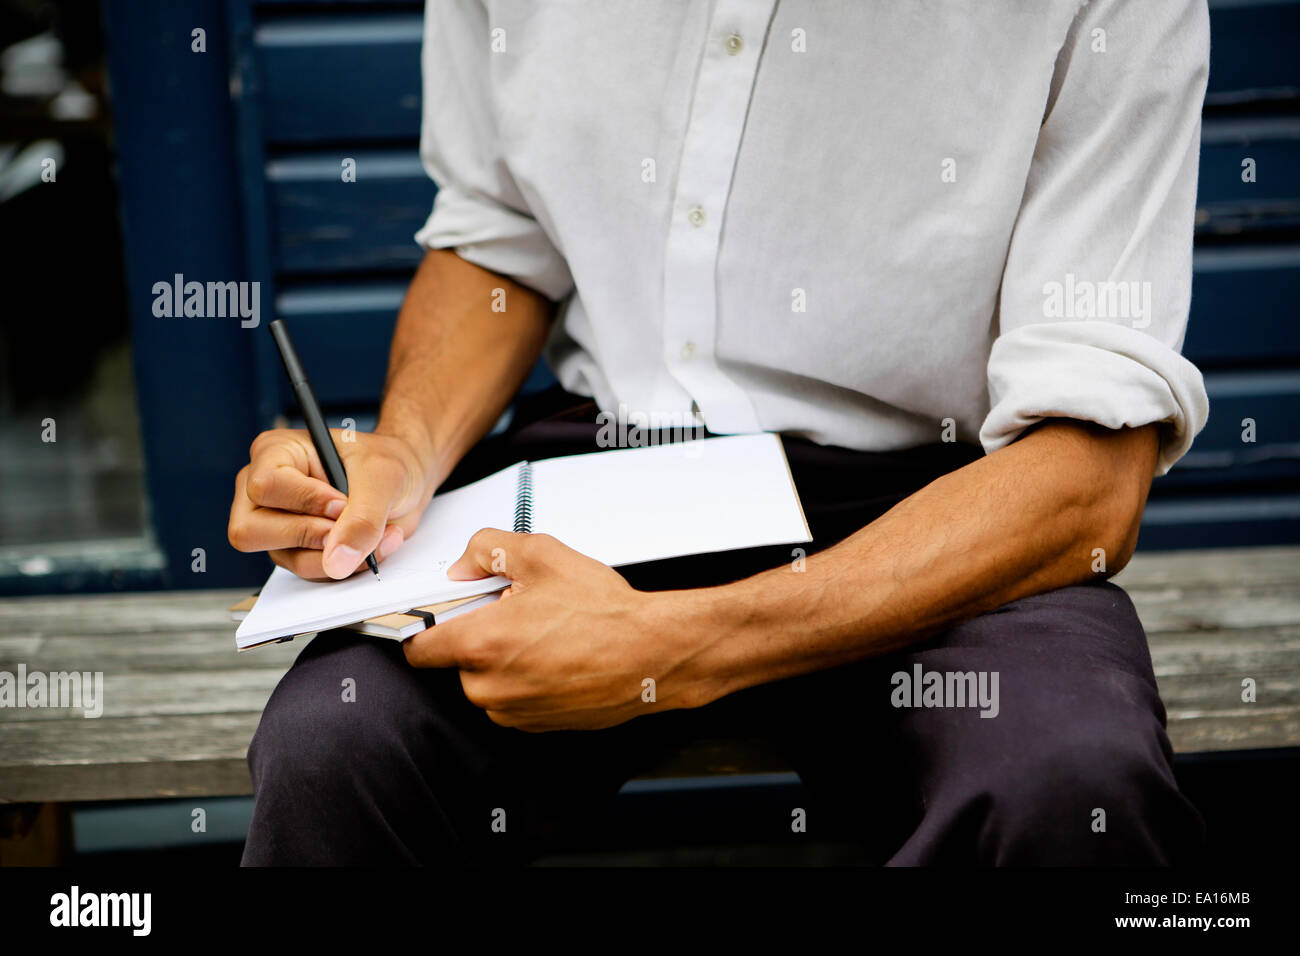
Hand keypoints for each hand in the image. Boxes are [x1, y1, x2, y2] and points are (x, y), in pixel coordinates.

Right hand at [228, 428, 432, 579]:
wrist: (406, 481)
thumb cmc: (385, 463)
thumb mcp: (382, 478)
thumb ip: (362, 518)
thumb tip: (336, 563)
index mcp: (274, 453)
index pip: (265, 487)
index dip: (306, 502)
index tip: (343, 503)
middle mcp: (264, 490)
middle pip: (251, 531)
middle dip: (311, 536)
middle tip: (349, 525)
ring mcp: (275, 524)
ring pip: (285, 559)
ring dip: (340, 556)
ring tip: (377, 533)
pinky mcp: (295, 550)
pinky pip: (311, 572)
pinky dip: (347, 566)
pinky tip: (372, 545)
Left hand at [403, 530, 713, 730]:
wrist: (653, 655)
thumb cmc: (605, 612)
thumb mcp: (543, 555)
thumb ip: (488, 549)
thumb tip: (465, 564)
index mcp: (481, 645)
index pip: (417, 647)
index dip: (425, 626)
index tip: (438, 614)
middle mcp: (490, 687)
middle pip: (457, 661)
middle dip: (480, 637)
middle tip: (518, 613)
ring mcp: (514, 712)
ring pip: (487, 681)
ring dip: (505, 660)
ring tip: (546, 634)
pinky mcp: (537, 726)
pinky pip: (514, 699)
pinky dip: (528, 679)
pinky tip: (559, 655)